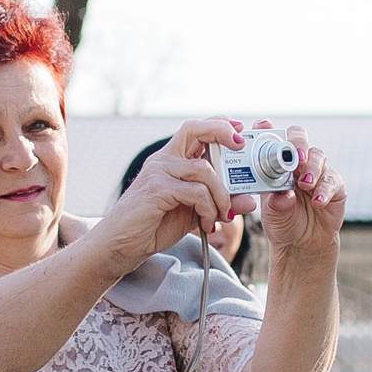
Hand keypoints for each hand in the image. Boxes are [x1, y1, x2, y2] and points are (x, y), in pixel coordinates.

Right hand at [96, 117, 248, 267]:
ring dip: (222, 194)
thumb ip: (220, 202)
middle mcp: (164, 161)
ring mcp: (158, 173)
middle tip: (241, 146)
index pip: (195, 130)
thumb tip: (250, 200)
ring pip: (204, 169)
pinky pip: (196, 192)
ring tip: (223, 214)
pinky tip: (206, 222)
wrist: (120, 246)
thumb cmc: (154, 226)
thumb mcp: (194, 212)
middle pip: (194, 130)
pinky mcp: (157, 190)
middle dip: (223, 132)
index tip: (240, 130)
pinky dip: (208, 208)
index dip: (218, 125)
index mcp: (171, 160)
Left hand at [253, 124, 345, 264]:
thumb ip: (275, 203)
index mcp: (276, 163)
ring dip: (312, 168)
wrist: (301, 244)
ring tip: (305, 184)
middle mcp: (297, 163)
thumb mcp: (272, 214)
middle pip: (300, 138)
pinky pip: (332, 180)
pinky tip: (318, 201)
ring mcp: (317, 172)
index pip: (274, 139)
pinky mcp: (335, 185)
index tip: (264, 126)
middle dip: (298, 142)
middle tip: (297, 156)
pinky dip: (325, 189)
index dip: (268, 129)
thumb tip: (284, 195)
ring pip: (318, 156)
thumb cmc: (282, 222)